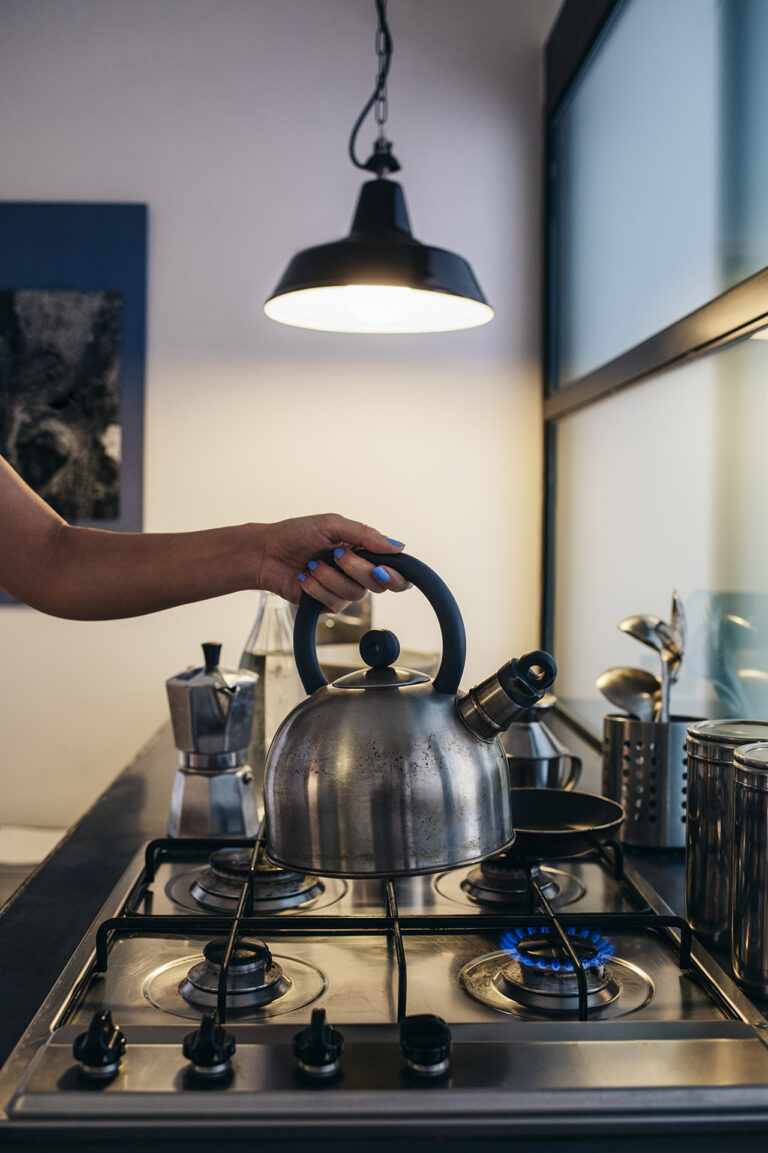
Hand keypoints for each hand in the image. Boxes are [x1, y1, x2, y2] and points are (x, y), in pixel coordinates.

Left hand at [253, 513, 409, 610]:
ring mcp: (343, 589)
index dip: (396, 575)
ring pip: (354, 595)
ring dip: (329, 577)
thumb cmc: (297, 533)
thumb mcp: (333, 525)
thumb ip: (366, 535)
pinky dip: (317, 588)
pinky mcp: (327, 603)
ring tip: (312, 563)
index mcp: (366, 551)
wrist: (266, 552)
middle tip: (336, 554)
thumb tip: (398, 547)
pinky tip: (305, 577)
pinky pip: (334, 604)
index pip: (396, 570)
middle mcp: (359, 572)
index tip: (382, 569)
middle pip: (378, 584)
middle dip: (355, 568)